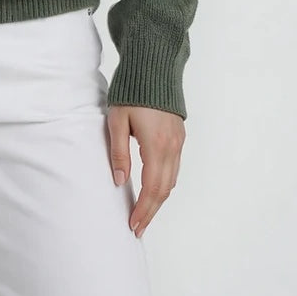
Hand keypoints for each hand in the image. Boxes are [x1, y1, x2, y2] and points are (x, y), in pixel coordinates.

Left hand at [106, 105, 184, 237]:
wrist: (154, 68)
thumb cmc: (131, 92)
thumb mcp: (117, 120)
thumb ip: (119, 152)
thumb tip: (118, 181)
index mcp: (156, 145)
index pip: (151, 188)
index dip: (143, 209)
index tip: (133, 224)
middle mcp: (172, 148)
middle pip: (164, 190)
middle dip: (151, 211)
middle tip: (138, 228)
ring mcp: (178, 143)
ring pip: (172, 181)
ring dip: (159, 200)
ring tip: (144, 213)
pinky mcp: (179, 137)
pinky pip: (175, 168)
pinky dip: (165, 184)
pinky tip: (153, 189)